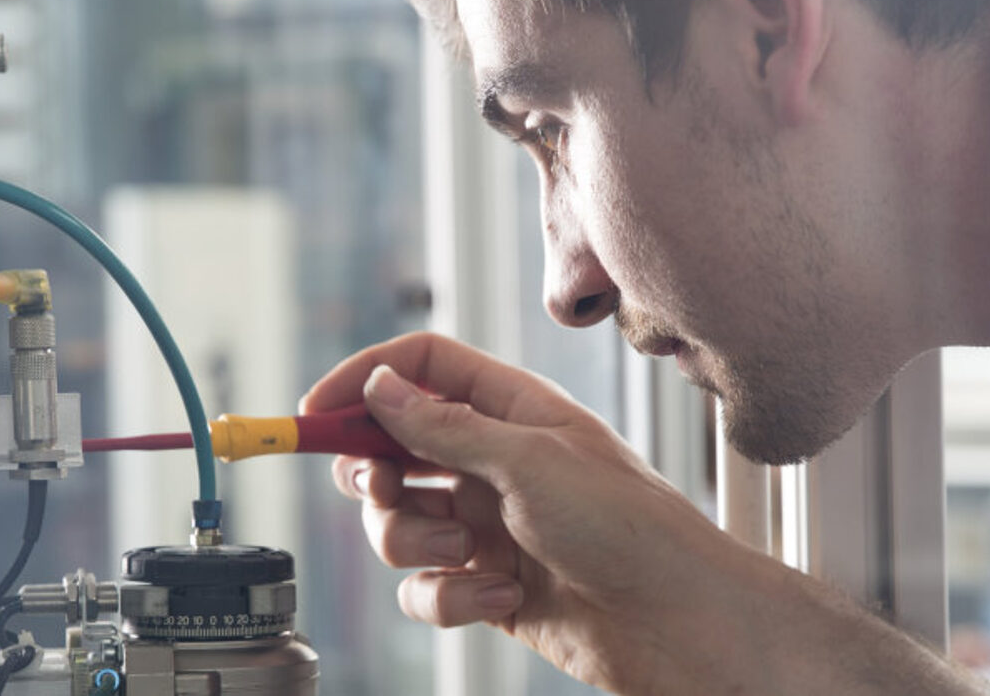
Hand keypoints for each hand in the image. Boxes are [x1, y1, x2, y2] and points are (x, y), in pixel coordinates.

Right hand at [300, 332, 758, 693]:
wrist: (677, 622)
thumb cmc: (628, 526)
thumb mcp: (529, 460)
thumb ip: (443, 425)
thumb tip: (379, 385)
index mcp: (510, 408)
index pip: (417, 367)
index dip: (361, 380)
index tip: (312, 414)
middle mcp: (492, 460)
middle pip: (390, 449)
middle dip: (375, 477)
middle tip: (387, 491)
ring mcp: (486, 524)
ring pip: (397, 524)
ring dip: (417, 546)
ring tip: (472, 555)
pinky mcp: (485, 584)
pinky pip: (424, 589)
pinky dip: (449, 598)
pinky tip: (501, 596)